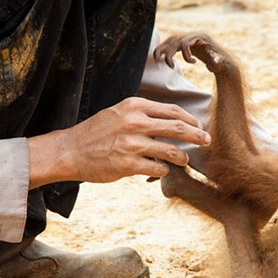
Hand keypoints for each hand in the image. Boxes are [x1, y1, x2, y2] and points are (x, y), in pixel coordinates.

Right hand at [29, 97, 209, 187]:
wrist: (70, 151)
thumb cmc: (97, 132)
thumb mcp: (119, 113)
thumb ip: (143, 114)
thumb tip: (171, 121)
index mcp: (134, 106)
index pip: (172, 110)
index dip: (190, 119)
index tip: (198, 125)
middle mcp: (135, 122)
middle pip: (178, 128)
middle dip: (197, 135)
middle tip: (207, 140)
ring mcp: (132, 144)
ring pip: (171, 151)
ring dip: (182, 157)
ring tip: (184, 160)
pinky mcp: (128, 164)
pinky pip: (158, 169)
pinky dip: (163, 170)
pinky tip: (160, 170)